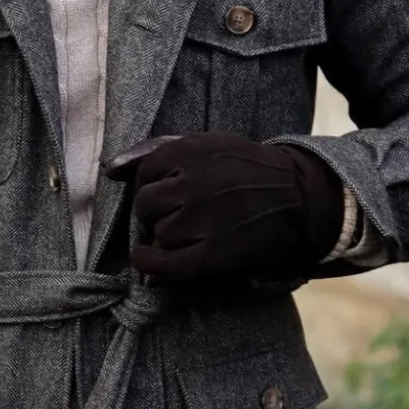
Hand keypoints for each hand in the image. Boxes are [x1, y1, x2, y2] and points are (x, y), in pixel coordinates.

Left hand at [107, 131, 343, 282]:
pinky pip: (164, 264)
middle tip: (180, 215)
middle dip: (156, 212)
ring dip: (166, 236)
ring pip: (158, 232)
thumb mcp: (205, 144)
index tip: (172, 193)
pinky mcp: (214, 254)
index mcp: (190, 150)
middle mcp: (194, 182)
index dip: (154, 185)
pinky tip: (147, 259)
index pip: (144, 173)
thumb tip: (109, 169)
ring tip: (191, 232)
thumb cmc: (245, 169)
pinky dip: (149, 263)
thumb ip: (153, 151)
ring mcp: (203, 219)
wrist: (299, 197)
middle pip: (145, 205)